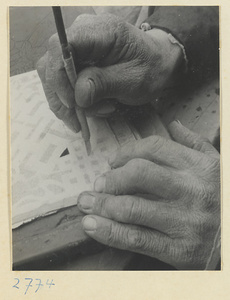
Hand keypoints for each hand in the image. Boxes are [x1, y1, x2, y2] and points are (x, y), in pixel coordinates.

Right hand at [36, 14, 182, 131]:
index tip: (72, 102)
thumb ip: (103, 84)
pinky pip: (64, 81)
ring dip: (67, 102)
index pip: (62, 46)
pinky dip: (72, 100)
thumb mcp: (132, 80)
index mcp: (101, 31)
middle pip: (51, 63)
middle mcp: (83, 34)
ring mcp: (78, 47)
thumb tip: (78, 96)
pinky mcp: (78, 61)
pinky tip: (88, 109)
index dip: (59, 75)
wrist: (157, 65)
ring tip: (89, 116)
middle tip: (77, 120)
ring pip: (54, 76)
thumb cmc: (150, 69)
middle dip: (61, 96)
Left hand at [77, 121, 219, 269]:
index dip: (126, 152)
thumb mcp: (216, 166)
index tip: (112, 161)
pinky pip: (136, 238)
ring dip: (102, 204)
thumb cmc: (222, 200)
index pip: (154, 148)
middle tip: (97, 185)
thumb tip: (174, 124)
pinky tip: (92, 225)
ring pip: (132, 208)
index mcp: (198, 167)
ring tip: (86, 203)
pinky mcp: (178, 249)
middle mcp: (191, 190)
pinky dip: (109, 232)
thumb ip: (195, 143)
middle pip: (139, 174)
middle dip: (111, 179)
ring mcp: (184, 221)